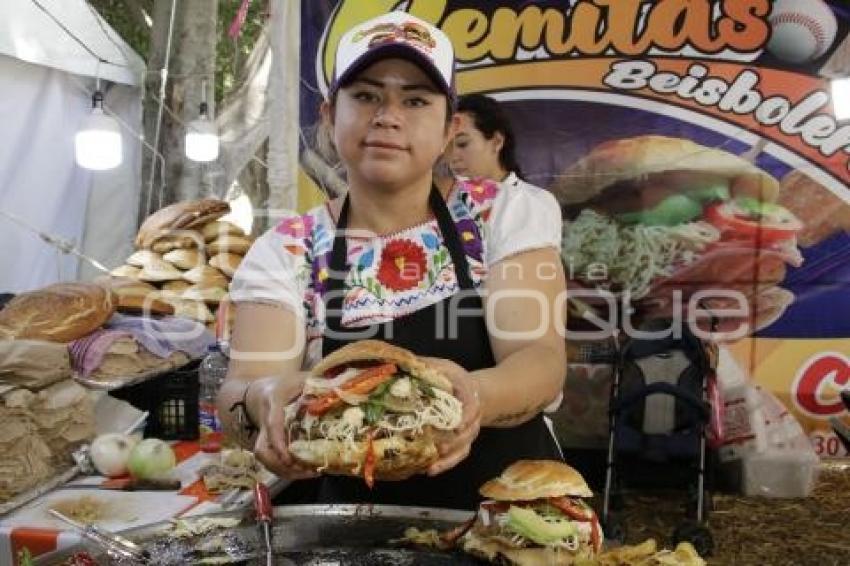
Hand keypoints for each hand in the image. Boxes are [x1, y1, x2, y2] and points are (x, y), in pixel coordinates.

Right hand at [247, 375, 319, 480]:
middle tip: (304, 470)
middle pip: (262, 449)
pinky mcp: (267, 445)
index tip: (289, 458)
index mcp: (273, 402)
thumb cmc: (286, 384)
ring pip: (265, 458)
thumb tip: (342, 392)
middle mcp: (265, 422)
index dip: (279, 442)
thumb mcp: (301, 379)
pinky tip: (305, 472)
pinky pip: (272, 461)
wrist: (264, 390)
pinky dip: (286, 470)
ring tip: (309, 474)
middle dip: (280, 465)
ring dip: (285, 471)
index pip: (273, 424)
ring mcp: (264, 435)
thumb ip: (319, 384)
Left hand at [418, 357, 481, 475]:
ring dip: (448, 459)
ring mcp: (468, 432)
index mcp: (468, 394)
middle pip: (467, 433)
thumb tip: (402, 363)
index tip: (459, 425)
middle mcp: (472, 416)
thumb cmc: (455, 380)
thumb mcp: (445, 367)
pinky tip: (430, 470)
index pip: (471, 405)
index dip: (467, 416)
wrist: (473, 392)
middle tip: (439, 449)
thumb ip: (428, 366)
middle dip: (453, 443)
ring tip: (431, 467)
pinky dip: (446, 465)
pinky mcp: (463, 443)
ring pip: (463, 448)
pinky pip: (458, 456)